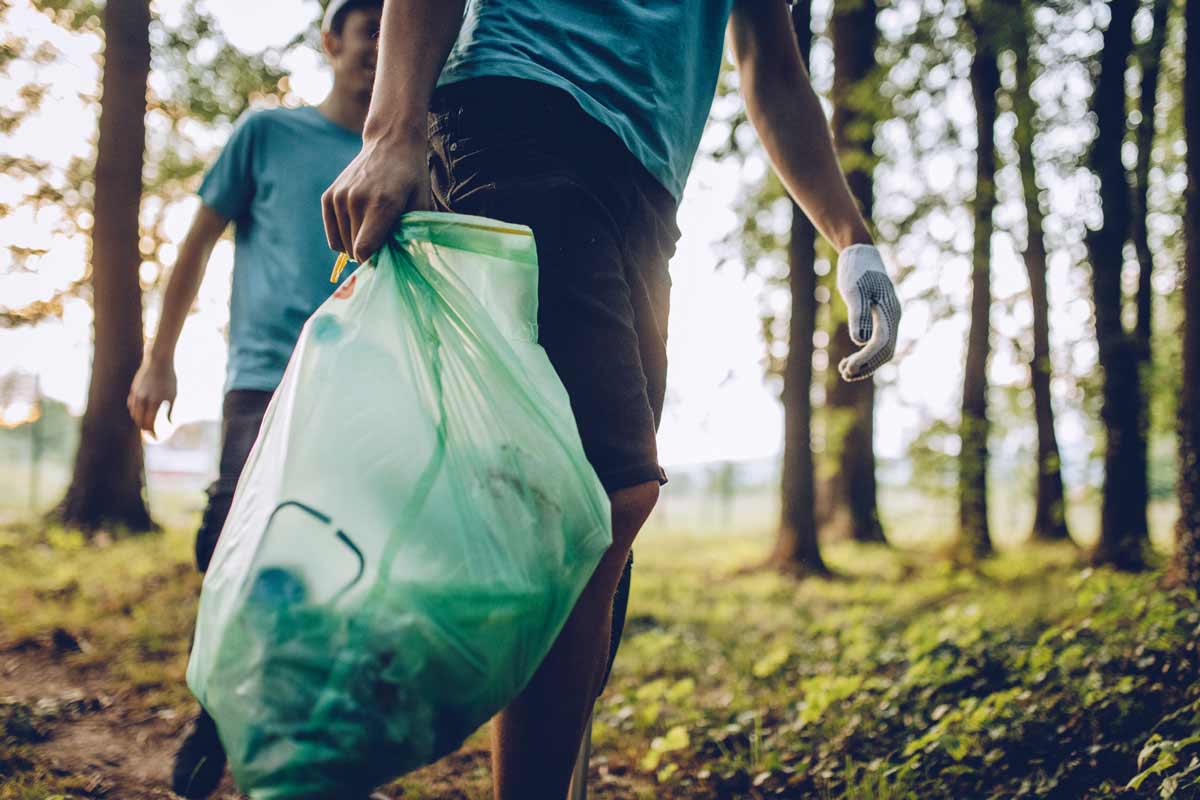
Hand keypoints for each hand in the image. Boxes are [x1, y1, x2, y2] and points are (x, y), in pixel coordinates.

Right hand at [128, 355, 176, 436]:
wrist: (158, 361)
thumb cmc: (169, 379)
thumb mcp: (173, 395)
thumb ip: (171, 411)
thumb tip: (171, 424)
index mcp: (154, 402)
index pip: (149, 423)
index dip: (152, 432)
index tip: (156, 437)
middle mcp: (143, 399)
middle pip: (140, 421)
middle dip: (144, 429)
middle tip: (150, 433)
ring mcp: (136, 394)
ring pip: (134, 413)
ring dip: (139, 421)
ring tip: (145, 425)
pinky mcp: (133, 389)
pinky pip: (131, 404)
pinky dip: (135, 411)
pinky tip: (140, 413)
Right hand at [321, 131, 431, 263]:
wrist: (390, 141)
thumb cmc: (412, 176)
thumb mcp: (423, 202)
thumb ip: (415, 232)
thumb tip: (409, 261)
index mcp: (382, 204)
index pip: (364, 250)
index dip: (374, 262)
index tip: (386, 259)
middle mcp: (356, 201)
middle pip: (354, 250)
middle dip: (369, 254)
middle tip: (385, 244)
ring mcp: (339, 197)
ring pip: (342, 245)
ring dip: (357, 246)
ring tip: (374, 232)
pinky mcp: (329, 196)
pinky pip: (332, 235)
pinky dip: (343, 239)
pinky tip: (359, 229)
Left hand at [835, 244, 901, 381]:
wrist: (860, 254)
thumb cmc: (856, 270)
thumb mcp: (854, 290)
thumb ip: (858, 314)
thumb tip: (860, 341)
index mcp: (889, 311)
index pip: (882, 343)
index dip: (866, 358)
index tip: (847, 368)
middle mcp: (892, 317)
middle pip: (885, 351)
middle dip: (867, 365)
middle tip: (844, 372)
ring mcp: (887, 319)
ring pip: (882, 351)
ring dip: (866, 364)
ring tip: (844, 371)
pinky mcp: (879, 319)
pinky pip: (876, 343)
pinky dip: (864, 356)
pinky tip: (848, 362)